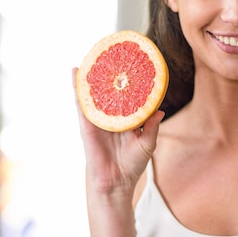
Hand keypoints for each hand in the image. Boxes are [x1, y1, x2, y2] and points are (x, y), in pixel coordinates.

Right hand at [72, 67, 164, 196]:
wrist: (116, 183)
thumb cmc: (131, 165)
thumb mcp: (147, 143)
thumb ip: (152, 126)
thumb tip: (160, 109)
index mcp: (124, 118)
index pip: (126, 95)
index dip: (128, 81)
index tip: (131, 64)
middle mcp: (110, 116)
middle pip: (108, 90)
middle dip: (108, 74)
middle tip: (110, 54)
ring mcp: (97, 118)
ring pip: (93, 93)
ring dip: (91, 76)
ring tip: (90, 56)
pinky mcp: (87, 124)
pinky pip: (82, 103)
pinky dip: (78, 88)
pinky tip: (76, 73)